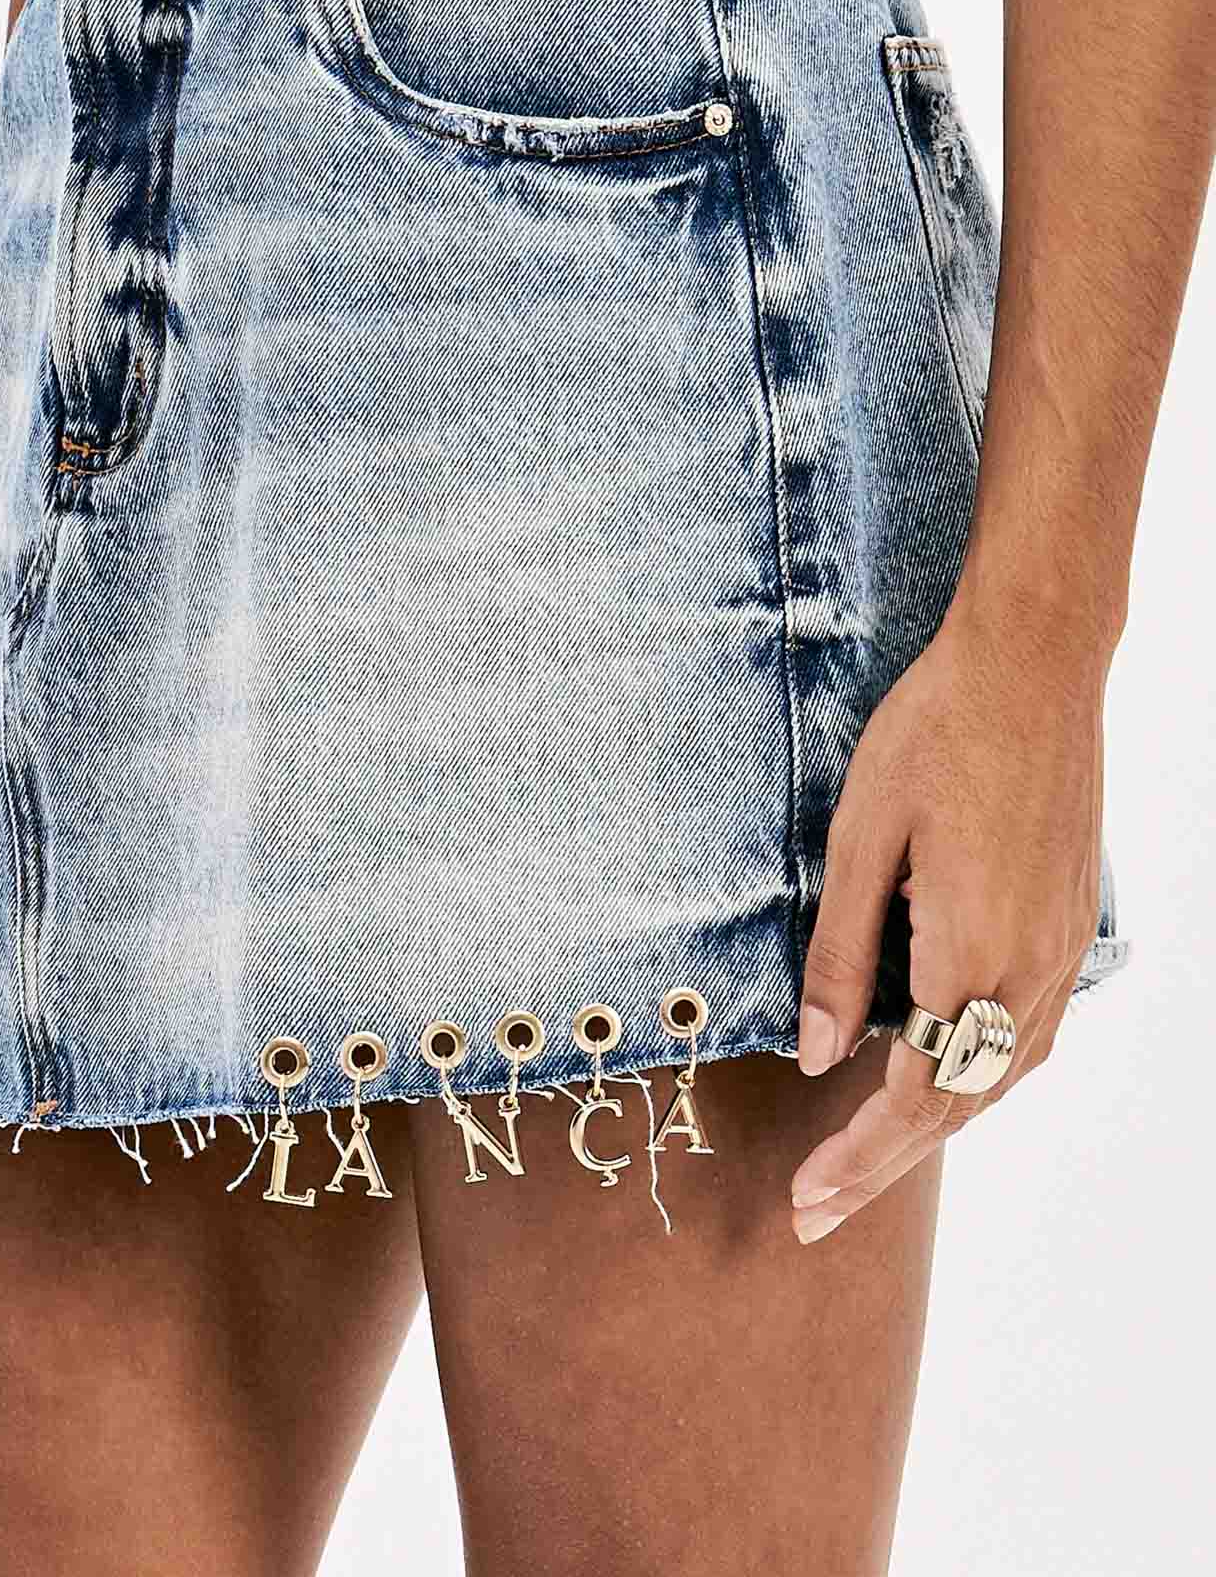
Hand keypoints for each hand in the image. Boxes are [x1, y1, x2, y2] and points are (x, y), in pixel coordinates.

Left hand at [790, 587, 1108, 1241]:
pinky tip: (942, 1073)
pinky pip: (1028, 1032)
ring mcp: (1061, 948)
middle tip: (818, 1213)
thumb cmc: (935, 732)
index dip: (855, 1160)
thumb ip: (840, 956)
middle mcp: (1029, 967)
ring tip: (867, 1160)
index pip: (910, 1096)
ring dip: (934, 1128)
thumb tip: (814, 1053)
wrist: (1033, 664)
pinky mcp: (1070, 922)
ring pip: (1002, 1076)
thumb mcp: (860, 837)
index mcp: (971, 951)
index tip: (805, 1204)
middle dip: (884, 1166)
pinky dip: (979, 1075)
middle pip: (959, 1105)